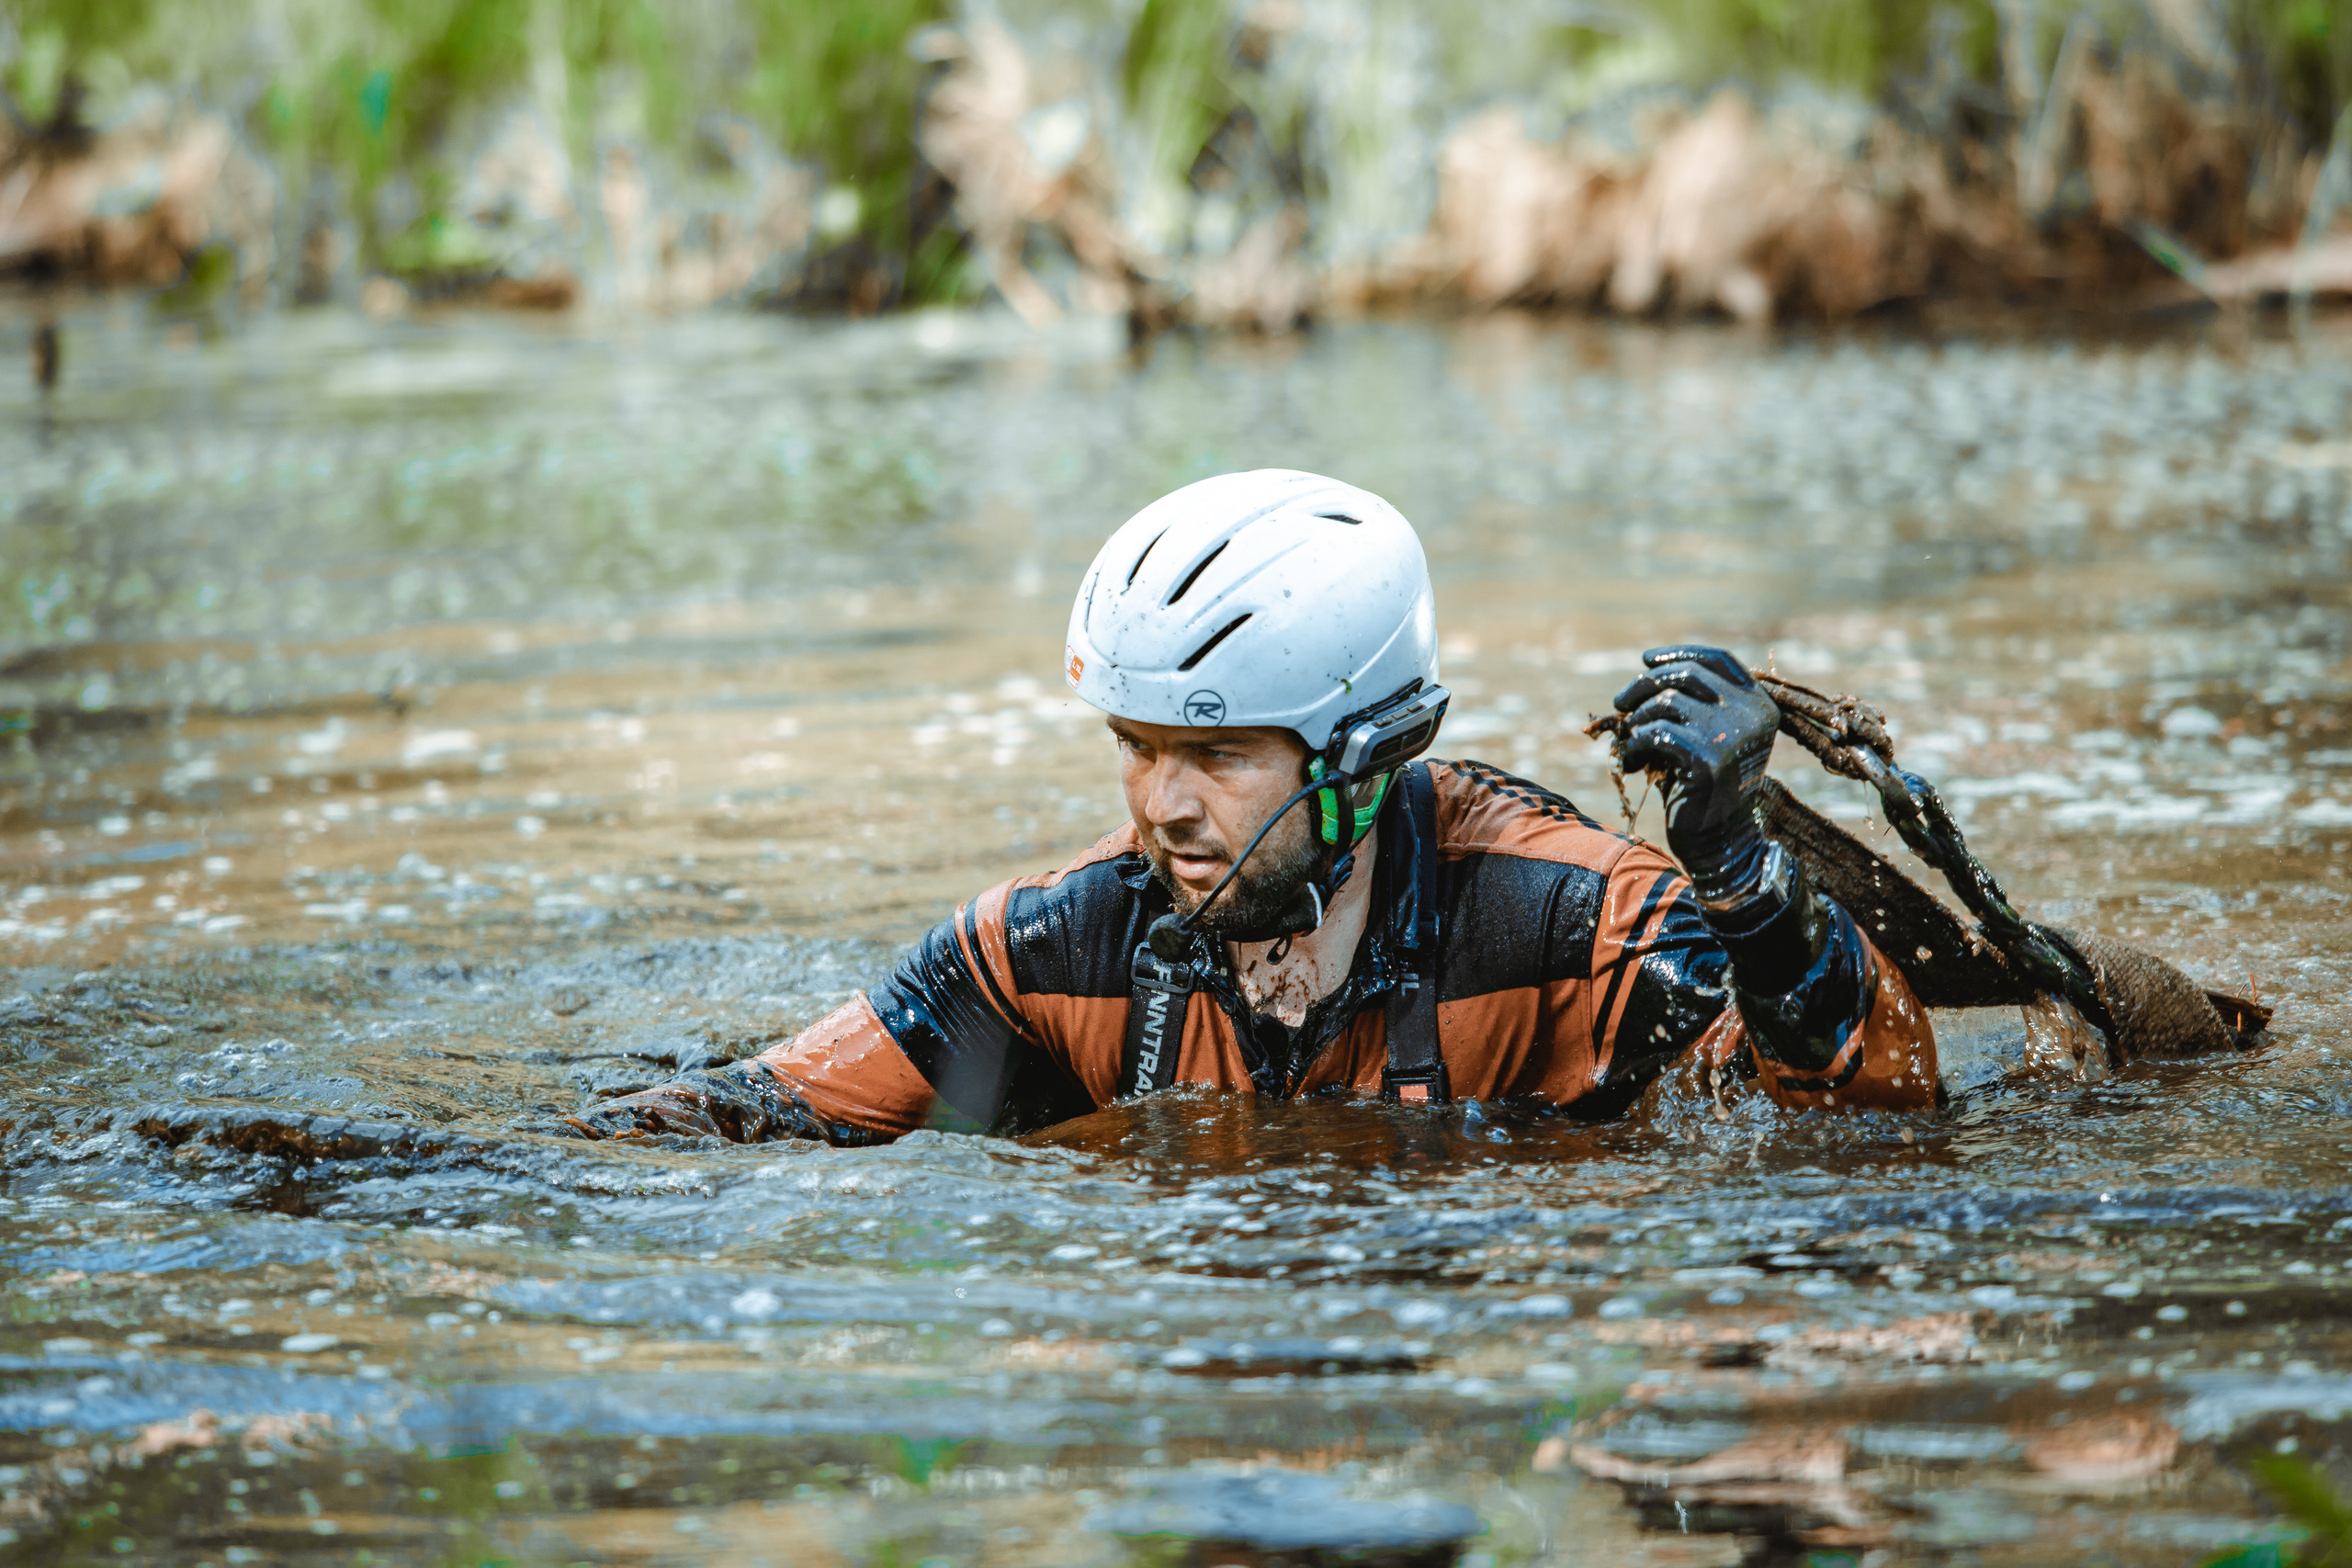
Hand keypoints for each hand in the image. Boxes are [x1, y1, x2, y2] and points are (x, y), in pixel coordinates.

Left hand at [1612, 645, 1778, 905]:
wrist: (1719, 841)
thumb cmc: (1703, 787)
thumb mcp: (1704, 737)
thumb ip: (1689, 704)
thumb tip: (1645, 672)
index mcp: (1759, 705)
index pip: (1717, 660)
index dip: (1679, 654)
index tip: (1646, 660)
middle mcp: (1752, 715)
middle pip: (1685, 675)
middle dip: (1644, 685)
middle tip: (1620, 703)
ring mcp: (1732, 736)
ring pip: (1665, 702)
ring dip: (1637, 720)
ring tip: (1632, 742)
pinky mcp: (1708, 760)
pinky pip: (1655, 734)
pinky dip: (1635, 746)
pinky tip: (1632, 763)